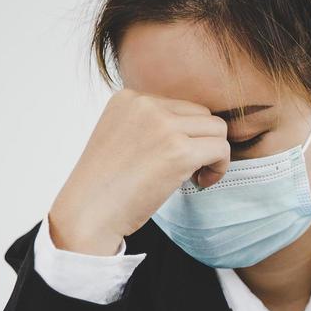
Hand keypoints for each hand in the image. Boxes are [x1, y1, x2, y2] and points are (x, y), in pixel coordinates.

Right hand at [47, 88, 232, 254]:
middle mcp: (146, 104)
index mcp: (129, 98)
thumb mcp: (121, 138)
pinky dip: (219, 168)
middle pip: (202, 115)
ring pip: (217, 129)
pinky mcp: (179, 150)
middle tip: (188, 171)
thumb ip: (150, 125)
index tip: (172, 160)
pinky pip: (221, 149)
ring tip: (195, 177)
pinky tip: (201, 183)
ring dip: (213, 155)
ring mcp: (163, 125)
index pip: (179, 106)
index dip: (184, 135)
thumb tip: (194, 128)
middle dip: (202, 143)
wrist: (88, 213)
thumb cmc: (105, 187)